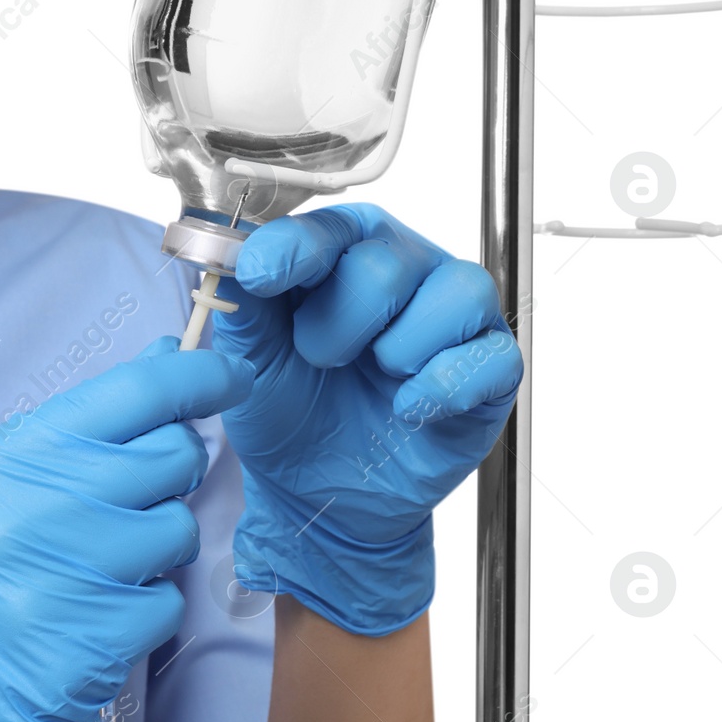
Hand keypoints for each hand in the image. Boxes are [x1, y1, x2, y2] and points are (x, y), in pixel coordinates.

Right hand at [0, 337, 252, 721]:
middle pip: (170, 456)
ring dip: (157, 548)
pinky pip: (169, 603)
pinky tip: (92, 619)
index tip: (227, 376)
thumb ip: (77, 430)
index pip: (133, 394)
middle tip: (132, 497)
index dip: (197, 377)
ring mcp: (71, 579)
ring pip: (179, 529)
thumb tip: (167, 360)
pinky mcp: (99, 645)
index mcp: (10, 458)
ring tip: (99, 568)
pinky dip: (145, 611)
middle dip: (171, 471)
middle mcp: (40, 509)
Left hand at [212, 203, 522, 635]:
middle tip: (320, 361)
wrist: (318, 494)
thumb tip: (229, 258)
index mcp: (342, 254)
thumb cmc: (288, 412)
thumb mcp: (251, 361)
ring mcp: (454, 316)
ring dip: (399, 348)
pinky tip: (407, 410)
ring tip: (374, 378)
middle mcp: (406, 268)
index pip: (328, 227)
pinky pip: (491, 356)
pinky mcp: (491, 369)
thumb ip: (242, 306)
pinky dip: (444, 386)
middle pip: (387, 263)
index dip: (293, 249)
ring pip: (457, 292)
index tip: (259, 277)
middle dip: (340, 322)